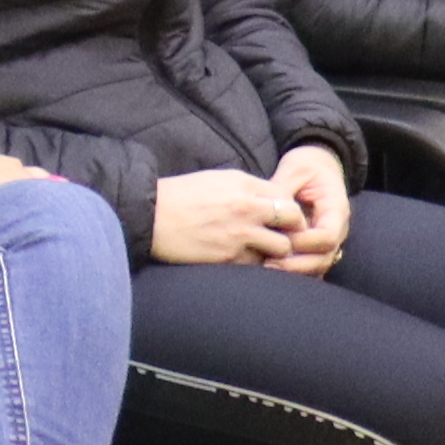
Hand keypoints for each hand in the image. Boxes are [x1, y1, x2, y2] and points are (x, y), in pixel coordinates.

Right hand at [152, 168, 320, 267]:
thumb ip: (246, 189)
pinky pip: (257, 265)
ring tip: (265, 252)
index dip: (290, 210)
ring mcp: (240, 234)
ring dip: (276, 250)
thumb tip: (269, 201)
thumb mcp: (217, 180)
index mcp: (244, 184)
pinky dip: (254, 264)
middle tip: (285, 236)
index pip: (287, 197)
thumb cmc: (180, 196)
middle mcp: (247, 208)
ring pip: (282, 247)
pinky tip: (242, 260)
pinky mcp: (229, 258)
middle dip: (293, 229)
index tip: (284, 219)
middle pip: (293, 220)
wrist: (150, 216)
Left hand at [263, 145, 352, 271]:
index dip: (304, 242)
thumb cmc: (307, 165)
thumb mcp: (295, 169)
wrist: (319, 165)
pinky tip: (271, 270)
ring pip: (317, 267)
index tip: (281, 239)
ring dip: (294, 272)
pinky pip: (309, 266)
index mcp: (336, 209)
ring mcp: (327, 240)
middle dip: (297, 265)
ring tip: (266, 269)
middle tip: (269, 264)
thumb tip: (270, 211)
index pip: (327, 236)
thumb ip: (283, 191)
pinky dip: (293, 271)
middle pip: (324, 258)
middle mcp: (336, 229)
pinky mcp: (315, 246)